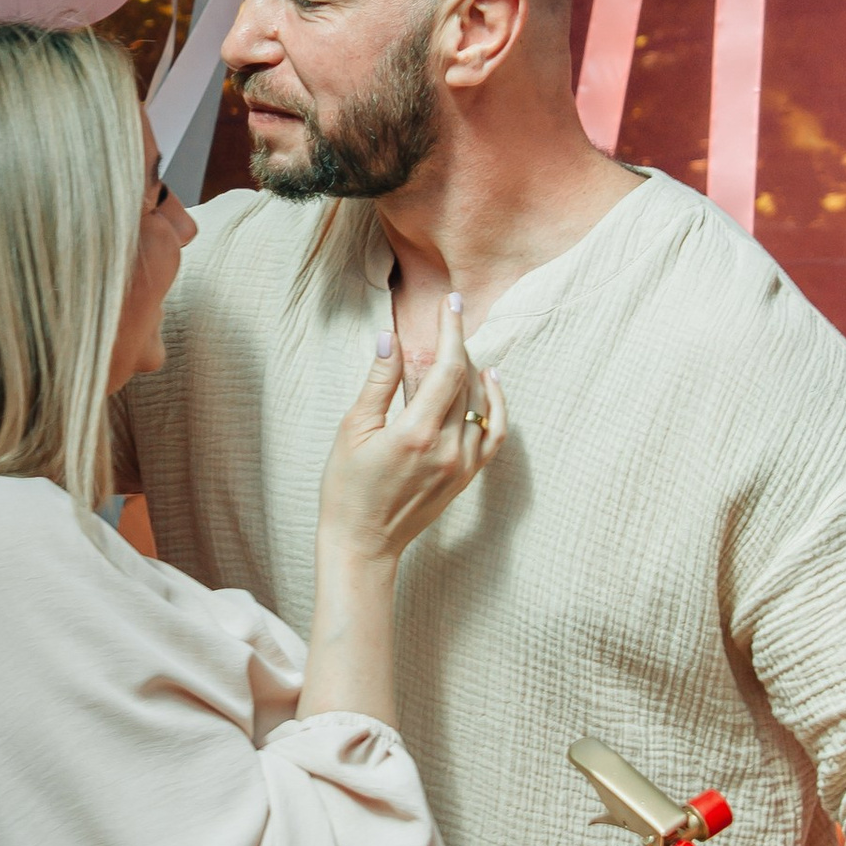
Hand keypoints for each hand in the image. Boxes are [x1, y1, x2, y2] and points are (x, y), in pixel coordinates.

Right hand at [316, 295, 500, 569]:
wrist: (363, 543)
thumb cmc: (347, 487)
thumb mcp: (353, 428)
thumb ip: (379, 381)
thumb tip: (392, 337)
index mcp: (417, 433)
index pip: (447, 368)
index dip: (451, 330)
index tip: (450, 303)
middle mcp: (448, 448)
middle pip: (465, 380)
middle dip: (455, 344)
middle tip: (444, 318)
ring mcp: (462, 464)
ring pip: (480, 402)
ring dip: (469, 368)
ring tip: (452, 347)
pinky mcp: (467, 476)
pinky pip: (494, 432)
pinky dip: (497, 403)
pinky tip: (489, 379)